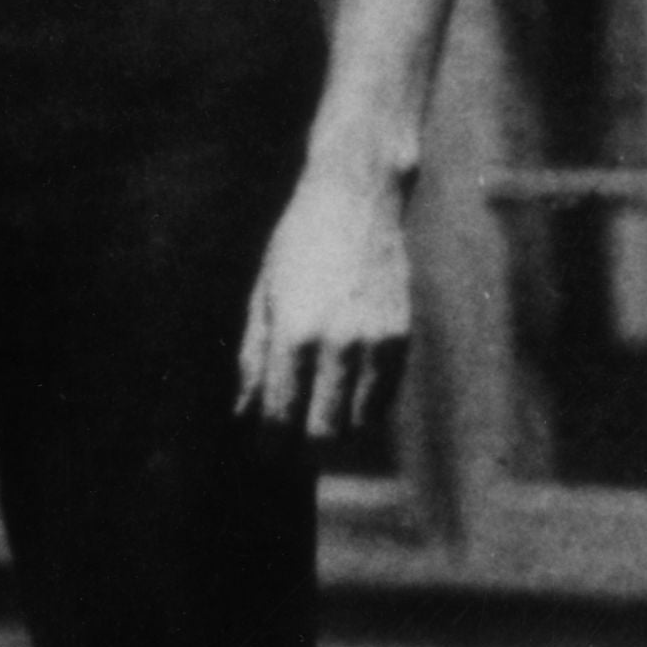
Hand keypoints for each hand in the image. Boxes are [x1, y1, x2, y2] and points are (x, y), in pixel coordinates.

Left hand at [240, 162, 413, 446]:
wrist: (358, 198)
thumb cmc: (299, 243)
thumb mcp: (262, 295)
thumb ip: (253, 359)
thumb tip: (244, 413)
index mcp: (294, 333)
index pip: (280, 418)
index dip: (268, 444)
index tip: (263, 449)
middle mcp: (339, 344)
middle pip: (322, 434)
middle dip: (300, 447)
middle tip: (288, 444)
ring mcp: (376, 343)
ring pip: (357, 425)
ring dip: (334, 430)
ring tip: (316, 416)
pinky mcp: (402, 339)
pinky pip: (383, 401)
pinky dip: (362, 409)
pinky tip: (343, 394)